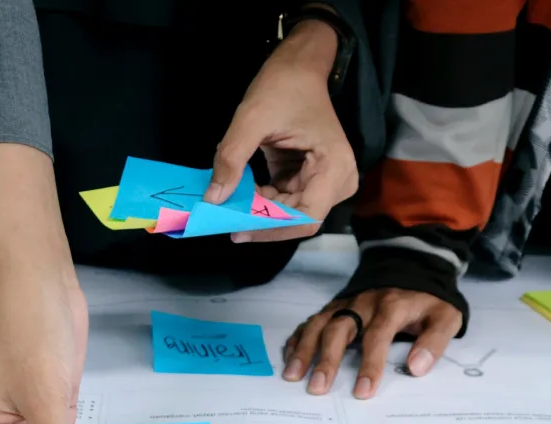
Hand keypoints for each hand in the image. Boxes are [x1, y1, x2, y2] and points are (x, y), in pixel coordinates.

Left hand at [204, 18, 356, 242]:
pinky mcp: (310, 181)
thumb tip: (213, 199)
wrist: (300, 67)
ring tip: (229, 199)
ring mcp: (326, 183)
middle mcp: (338, 181)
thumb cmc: (283, 86)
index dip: (271, 229)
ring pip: (289, 214)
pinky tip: (241, 189)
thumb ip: (231, 159)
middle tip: (224, 217)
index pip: (305, 218)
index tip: (237, 229)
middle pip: (297, 219)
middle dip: (261, 220)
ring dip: (259, 210)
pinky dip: (261, 199)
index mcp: (334, 168)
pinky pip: (285, 202)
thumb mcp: (251, 119)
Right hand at [285, 289, 463, 398]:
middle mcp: (363, 303)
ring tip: (292, 376)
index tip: (363, 392)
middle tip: (318, 389)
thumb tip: (416, 368)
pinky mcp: (334, 306)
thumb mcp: (446, 317)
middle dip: (326, 360)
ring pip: (319, 324)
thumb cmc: (428, 301)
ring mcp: (345, 304)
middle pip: (339, 329)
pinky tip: (289, 359)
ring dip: (304, 350)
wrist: (413, 267)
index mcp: (391, 306)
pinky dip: (298, 339)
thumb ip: (434, 341)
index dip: (370, 364)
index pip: (377, 335)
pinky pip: (311, 321)